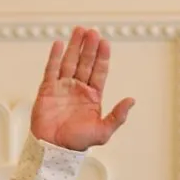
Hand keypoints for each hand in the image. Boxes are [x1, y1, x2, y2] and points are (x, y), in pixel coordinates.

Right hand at [31, 26, 134, 151]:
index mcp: (93, 96)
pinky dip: (55, 56)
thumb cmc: (78, 143)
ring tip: (79, 30)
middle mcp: (78, 89)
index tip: (105, 42)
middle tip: (92, 31)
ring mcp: (63, 87)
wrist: (54, 149)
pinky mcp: (47, 89)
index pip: (99, 72)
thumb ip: (118, 116)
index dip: (102, 57)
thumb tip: (132, 100)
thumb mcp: (104, 131)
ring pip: (70, 62)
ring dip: (74, 46)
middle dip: (89, 47)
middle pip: (85, 62)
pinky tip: (60, 44)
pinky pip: (51, 69)